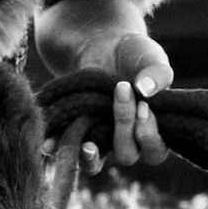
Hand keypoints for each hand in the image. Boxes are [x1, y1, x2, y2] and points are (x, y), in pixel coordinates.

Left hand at [40, 0, 175, 177]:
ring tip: (87, 146)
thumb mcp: (152, 59)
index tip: (144, 108)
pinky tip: (49, 142)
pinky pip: (64, 148)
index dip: (150, 136)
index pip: (155, 150)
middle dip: (124, 129)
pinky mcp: (74, 133)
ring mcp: (98, 141)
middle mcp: (126, 143)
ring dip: (89, 158)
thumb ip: (158, 73)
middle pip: (127, 155)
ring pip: (95, 164)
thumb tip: (145, 90)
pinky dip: (56, 147)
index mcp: (152, 131)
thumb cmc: (135, 55)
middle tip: (121, 93)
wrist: (103, 44)